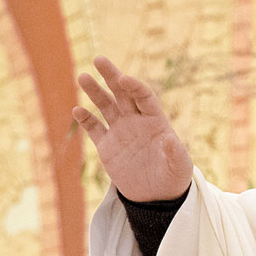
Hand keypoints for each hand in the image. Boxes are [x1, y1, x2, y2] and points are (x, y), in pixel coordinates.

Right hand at [73, 56, 192, 201]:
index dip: (134, 86)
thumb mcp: (179, 166)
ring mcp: (121, 132)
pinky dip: (85, 119)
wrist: (157, 195)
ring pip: (106, 106)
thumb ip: (175, 153)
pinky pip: (94, 129)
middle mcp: (136, 121)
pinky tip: (77, 110)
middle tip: (99, 59)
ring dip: (95, 92)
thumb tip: (170, 139)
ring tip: (83, 77)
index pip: (144, 96)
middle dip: (111, 76)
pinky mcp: (107, 146)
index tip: (124, 79)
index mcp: (156, 120)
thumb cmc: (173, 177)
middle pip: (122, 93)